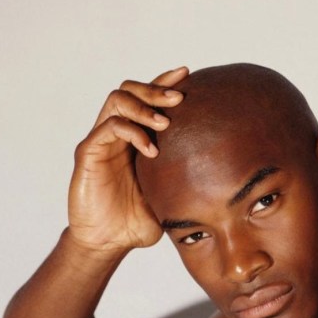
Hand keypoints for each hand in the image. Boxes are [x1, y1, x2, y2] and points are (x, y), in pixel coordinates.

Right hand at [67, 66, 187, 251]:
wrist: (108, 242)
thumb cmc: (138, 220)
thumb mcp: (170, 195)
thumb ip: (188, 178)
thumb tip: (230, 173)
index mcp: (135, 137)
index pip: (147, 98)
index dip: (165, 82)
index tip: (189, 74)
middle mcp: (116, 133)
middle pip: (130, 89)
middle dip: (156, 88)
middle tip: (179, 97)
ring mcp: (101, 141)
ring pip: (117, 101)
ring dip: (144, 107)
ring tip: (166, 123)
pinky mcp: (88, 154)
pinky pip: (107, 129)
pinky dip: (132, 133)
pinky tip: (152, 151)